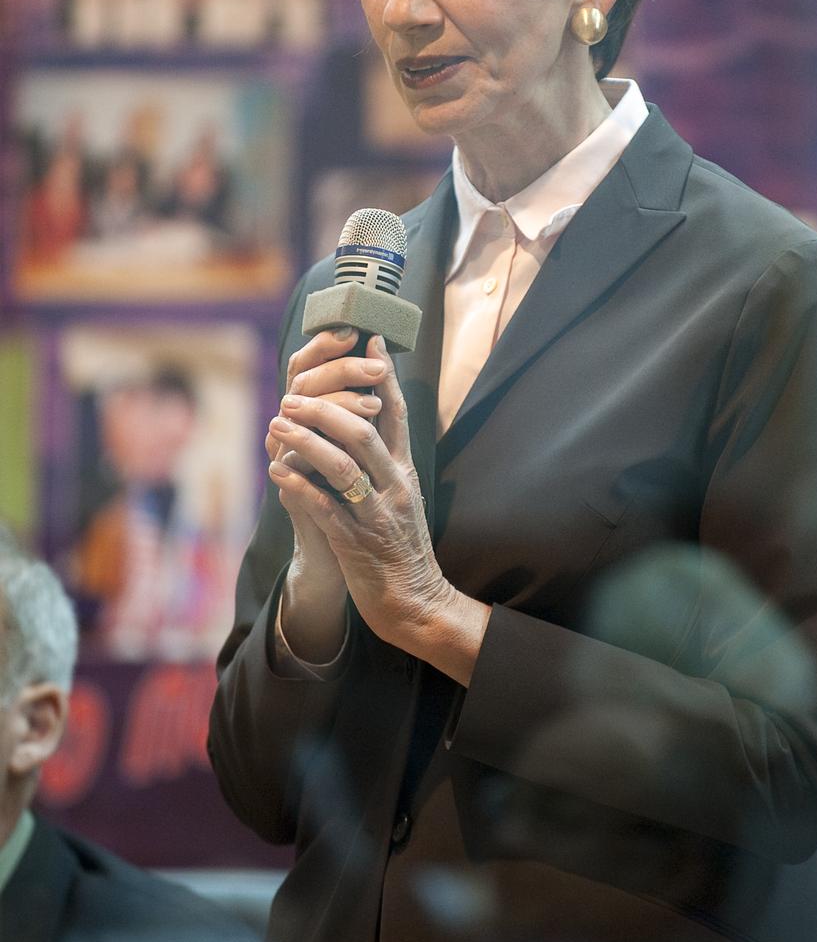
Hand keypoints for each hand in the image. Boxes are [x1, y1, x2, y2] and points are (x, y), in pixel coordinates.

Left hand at [268, 335, 490, 681]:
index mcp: (406, 471)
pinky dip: (299, 487)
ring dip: (306, 440)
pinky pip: (325, 508)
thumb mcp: (402, 497)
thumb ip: (386, 461)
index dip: (384, 374)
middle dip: (325, 407)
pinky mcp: (356, 542)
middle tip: (292, 393)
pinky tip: (276, 473)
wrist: (415, 603)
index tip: (369, 338)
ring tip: (277, 422)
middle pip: (364, 431)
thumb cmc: (401, 547)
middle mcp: (396, 486)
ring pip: (343, 466)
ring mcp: (377, 514)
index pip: (397, 413)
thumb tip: (366, 419)